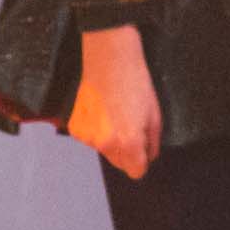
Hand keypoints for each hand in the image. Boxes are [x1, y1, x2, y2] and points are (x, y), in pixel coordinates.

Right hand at [66, 24, 162, 179]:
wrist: (109, 58)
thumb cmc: (135, 82)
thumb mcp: (154, 115)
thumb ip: (152, 143)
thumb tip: (148, 156)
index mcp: (129, 142)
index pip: (136, 172)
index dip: (142, 160)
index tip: (142, 147)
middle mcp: (106, 144)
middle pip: (119, 163)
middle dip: (127, 151)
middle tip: (129, 125)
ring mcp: (87, 136)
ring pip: (104, 150)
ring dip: (110, 139)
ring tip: (113, 113)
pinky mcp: (74, 127)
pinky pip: (90, 138)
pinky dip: (95, 129)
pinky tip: (100, 110)